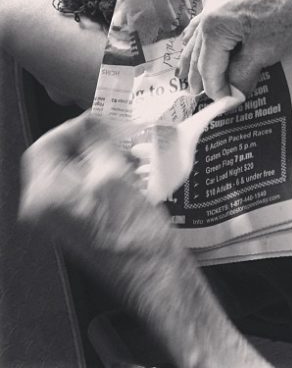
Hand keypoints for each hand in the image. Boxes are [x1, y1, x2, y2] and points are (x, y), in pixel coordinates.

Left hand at [20, 113, 139, 224]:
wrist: (151, 267)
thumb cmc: (133, 232)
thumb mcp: (113, 173)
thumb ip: (96, 141)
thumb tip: (91, 122)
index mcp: (46, 195)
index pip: (44, 146)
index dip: (72, 128)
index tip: (96, 120)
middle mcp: (45, 209)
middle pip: (56, 159)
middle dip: (87, 143)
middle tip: (114, 134)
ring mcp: (59, 218)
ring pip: (72, 172)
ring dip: (98, 157)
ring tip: (126, 154)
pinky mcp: (77, 222)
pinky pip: (81, 188)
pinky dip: (101, 174)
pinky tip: (126, 172)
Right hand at [178, 0, 291, 99]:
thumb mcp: (265, 53)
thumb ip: (241, 75)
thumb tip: (231, 93)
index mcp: (214, 25)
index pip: (208, 68)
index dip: (215, 91)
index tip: (224, 105)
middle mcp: (209, 8)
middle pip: (200, 51)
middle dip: (202, 76)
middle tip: (199, 99)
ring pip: (199, 35)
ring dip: (194, 57)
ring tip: (186, 78)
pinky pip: (207, 20)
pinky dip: (201, 37)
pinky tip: (192, 43)